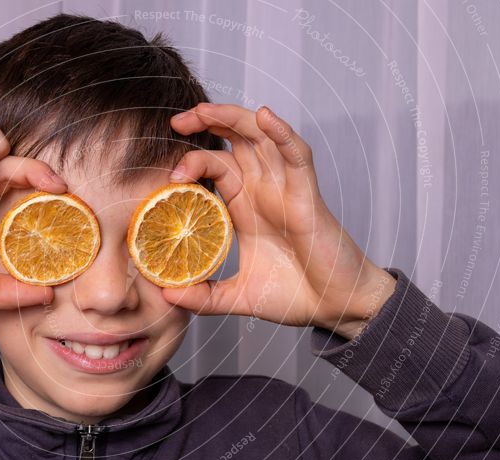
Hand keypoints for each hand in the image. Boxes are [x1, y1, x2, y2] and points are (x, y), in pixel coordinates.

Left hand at [163, 102, 395, 339]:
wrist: (333, 308)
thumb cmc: (292, 295)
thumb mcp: (236, 298)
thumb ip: (202, 297)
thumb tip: (166, 296)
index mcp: (245, 206)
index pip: (215, 165)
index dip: (191, 158)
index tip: (166, 172)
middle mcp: (263, 189)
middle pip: (234, 140)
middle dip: (206, 123)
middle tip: (176, 123)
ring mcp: (285, 188)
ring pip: (260, 137)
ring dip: (233, 118)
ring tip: (204, 112)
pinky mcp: (308, 194)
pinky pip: (297, 154)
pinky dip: (282, 133)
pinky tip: (265, 117)